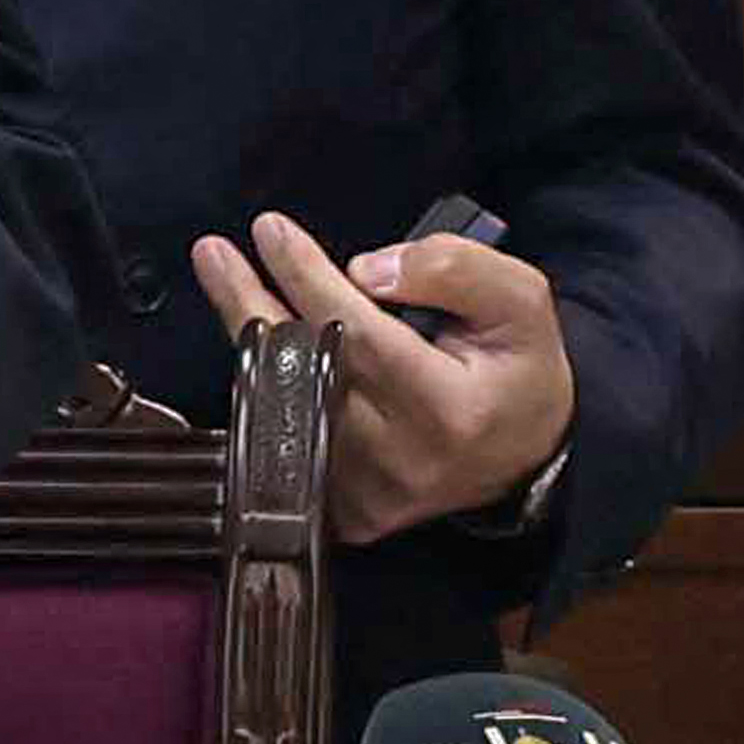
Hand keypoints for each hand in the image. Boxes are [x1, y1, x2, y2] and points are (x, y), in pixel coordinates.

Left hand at [193, 211, 573, 539]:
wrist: (530, 454)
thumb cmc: (521, 368)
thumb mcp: (519, 301)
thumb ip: (453, 271)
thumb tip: (365, 271)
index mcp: (447, 412)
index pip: (356, 336)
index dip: (307, 278)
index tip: (270, 230)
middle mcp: (401, 463)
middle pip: (302, 373)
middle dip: (249, 304)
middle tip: (213, 253)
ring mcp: (369, 496)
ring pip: (284, 406)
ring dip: (248, 339)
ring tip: (226, 279)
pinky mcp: (349, 513)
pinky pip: (287, 440)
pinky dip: (266, 387)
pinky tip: (253, 343)